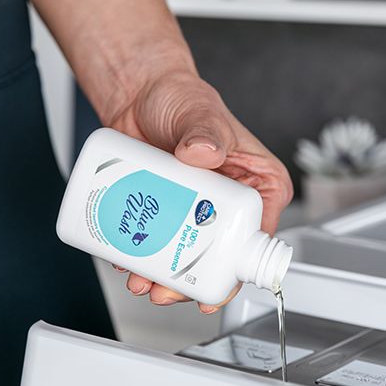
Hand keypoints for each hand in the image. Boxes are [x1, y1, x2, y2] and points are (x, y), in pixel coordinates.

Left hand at [106, 70, 292, 313]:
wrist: (139, 95)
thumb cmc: (182, 99)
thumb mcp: (202, 114)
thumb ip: (206, 131)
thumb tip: (201, 153)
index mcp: (258, 186)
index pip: (257, 236)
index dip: (238, 267)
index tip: (214, 283)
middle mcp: (230, 204)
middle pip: (220, 257)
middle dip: (192, 281)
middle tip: (167, 289)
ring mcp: (198, 212)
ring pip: (188, 257)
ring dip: (164, 278)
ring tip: (141, 280)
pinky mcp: (169, 214)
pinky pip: (160, 245)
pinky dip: (144, 261)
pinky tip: (127, 262)